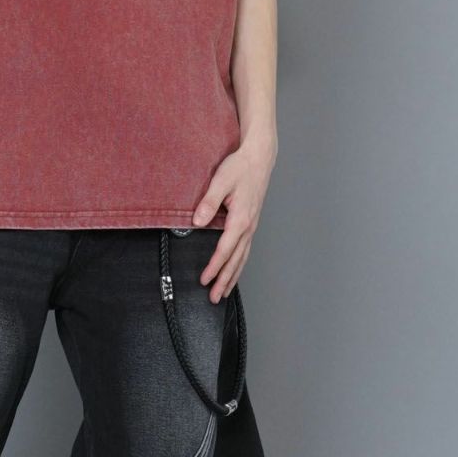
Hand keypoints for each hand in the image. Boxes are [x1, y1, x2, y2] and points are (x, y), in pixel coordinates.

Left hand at [191, 134, 276, 302]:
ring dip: (233, 276)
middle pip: (236, 260)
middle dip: (225, 280)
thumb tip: (198, 221)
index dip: (214, 267)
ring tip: (224, 292)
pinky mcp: (251, 223)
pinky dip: (239, 264)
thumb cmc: (240, 167)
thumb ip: (208, 202)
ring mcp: (251, 226)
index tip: (204, 280)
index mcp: (240, 219)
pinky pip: (245, 249)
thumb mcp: (221, 181)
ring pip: (242, 258)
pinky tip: (234, 270)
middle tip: (215, 298)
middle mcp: (248, 226)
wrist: (259, 158)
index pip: (225, 250)